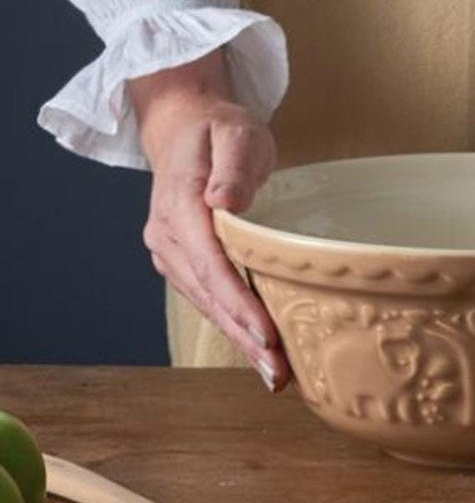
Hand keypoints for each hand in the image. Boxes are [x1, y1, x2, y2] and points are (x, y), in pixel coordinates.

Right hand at [127, 51, 291, 391]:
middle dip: (245, 338)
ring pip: (207, 305)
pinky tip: (258, 350)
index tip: (266, 333)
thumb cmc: (219, 129)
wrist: (185, 127)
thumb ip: (234, 166)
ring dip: (240, 341)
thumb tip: (224, 202)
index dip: (238, 302)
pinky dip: (233, 326)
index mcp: (180, 205)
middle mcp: (167, 236)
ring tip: (274, 374)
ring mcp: (172, 252)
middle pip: (209, 296)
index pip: (211, 264)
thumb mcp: (236, 133)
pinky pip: (209, 299)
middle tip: (279, 374)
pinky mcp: (184, 262)